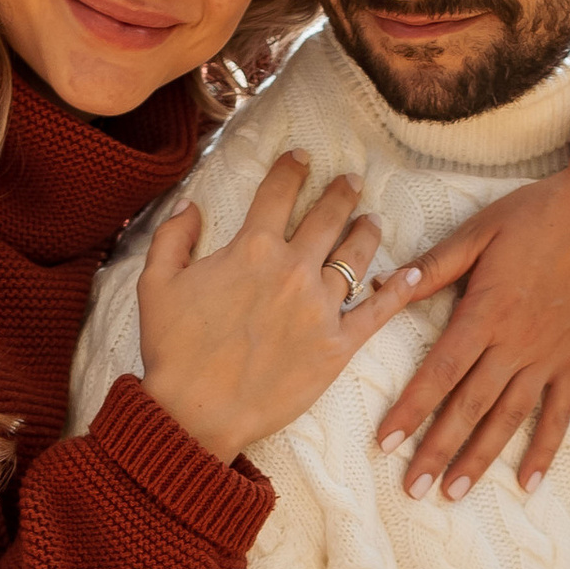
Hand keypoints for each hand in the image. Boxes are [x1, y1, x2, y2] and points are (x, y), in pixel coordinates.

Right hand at [137, 155, 422, 464]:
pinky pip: (377, 311)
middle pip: (327, 217)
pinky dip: (399, 289)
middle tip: (351, 180)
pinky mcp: (337, 345)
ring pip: (355, 256)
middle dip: (341, 193)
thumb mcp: (156, 283)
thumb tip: (190, 205)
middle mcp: (293, 269)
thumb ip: (173, 236)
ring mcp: (320, 307)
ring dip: (366, 232)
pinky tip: (413, 273)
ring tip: (373, 220)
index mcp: (252, 248)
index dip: (292, 169)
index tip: (302, 157)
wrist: (198, 411)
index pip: (279, 192)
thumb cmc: (173, 351)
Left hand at [377, 113, 569, 501]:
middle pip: (469, 407)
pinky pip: (560, 415)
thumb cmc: (539, 212)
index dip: (411, 409)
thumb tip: (387, 288)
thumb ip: (435, 266)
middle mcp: (516, 342)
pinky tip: (528, 484)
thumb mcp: (480, 228)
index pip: (440, 372)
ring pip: (509, 419)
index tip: (385, 443)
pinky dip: (545, 450)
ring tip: (453, 494)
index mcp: (486, 310)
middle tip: (412, 488)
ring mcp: (550, 356)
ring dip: (480, 459)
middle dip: (437, 450)